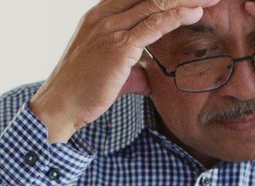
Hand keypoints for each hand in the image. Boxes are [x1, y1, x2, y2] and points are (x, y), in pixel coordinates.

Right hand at [30, 0, 220, 142]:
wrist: (59, 106)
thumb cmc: (81, 91)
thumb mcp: (108, 71)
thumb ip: (131, 67)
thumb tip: (148, 75)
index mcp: (99, 16)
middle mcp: (103, 16)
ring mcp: (110, 29)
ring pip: (155, 3)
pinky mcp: (118, 47)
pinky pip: (153, 25)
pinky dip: (177, 17)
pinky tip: (195, 13)